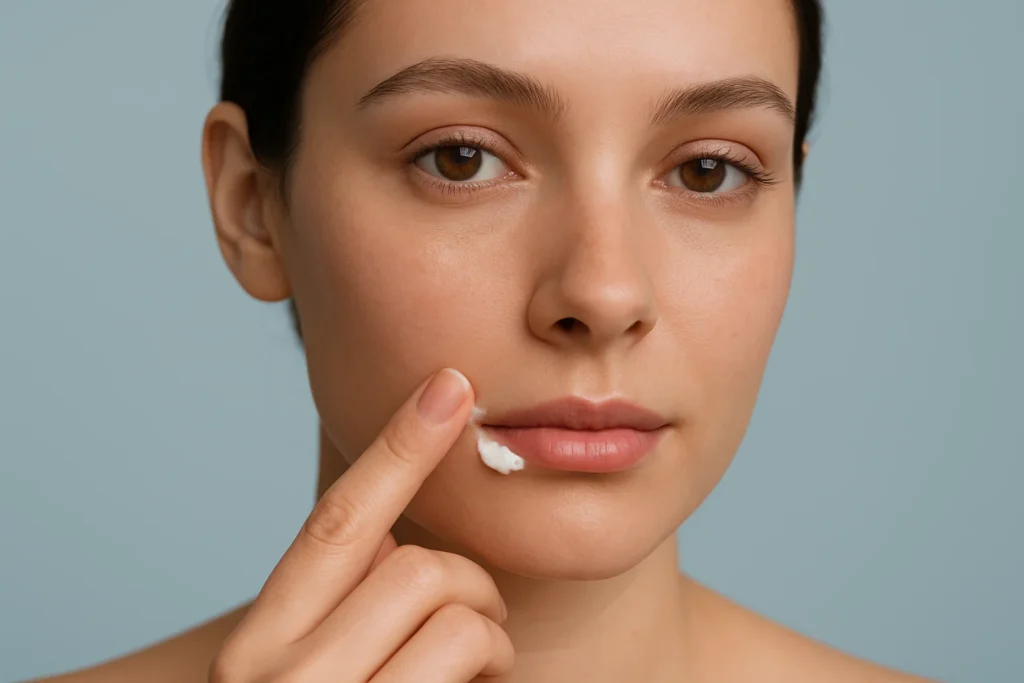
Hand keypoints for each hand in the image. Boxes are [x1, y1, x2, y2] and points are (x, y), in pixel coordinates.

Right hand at [209, 368, 513, 681]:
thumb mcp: (313, 681)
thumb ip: (341, 614)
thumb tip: (392, 543)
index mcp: (254, 652)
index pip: (334, 525)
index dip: (397, 449)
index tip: (449, 386)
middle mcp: (277, 678)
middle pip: (410, 563)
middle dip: (470, 582)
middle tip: (486, 621)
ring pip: (449, 606)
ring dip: (491, 632)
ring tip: (487, 667)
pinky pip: (469, 648)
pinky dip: (498, 665)